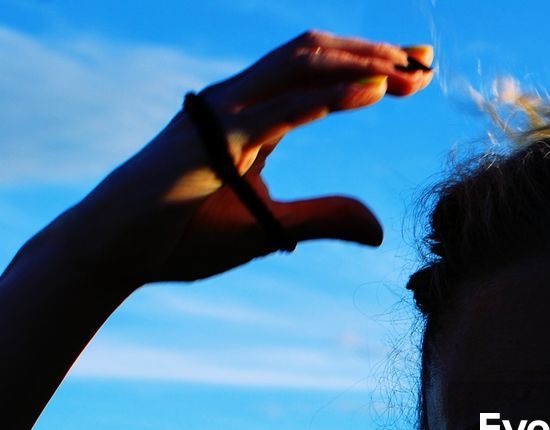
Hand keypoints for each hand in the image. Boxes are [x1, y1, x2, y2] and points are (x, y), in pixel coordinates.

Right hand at [59, 31, 433, 287]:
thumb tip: (377, 232)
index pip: (320, 74)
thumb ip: (325, 220)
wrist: (119, 251)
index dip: (371, 67)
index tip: (418, 73)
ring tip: (406, 69)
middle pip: (317, 55)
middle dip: (374, 53)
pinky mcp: (216, 136)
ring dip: (359, 61)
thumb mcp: (273, 230)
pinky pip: (282, 106)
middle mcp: (242, 100)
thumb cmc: (185, 235)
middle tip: (426, 63)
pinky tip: (372, 90)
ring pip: (301, 63)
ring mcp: (226, 111)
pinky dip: (330, 94)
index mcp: (255, 115)